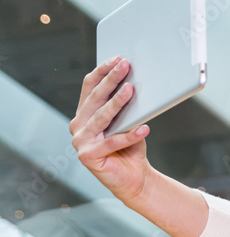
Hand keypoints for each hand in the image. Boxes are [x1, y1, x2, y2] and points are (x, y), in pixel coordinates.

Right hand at [69, 57, 152, 202]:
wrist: (134, 177)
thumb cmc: (131, 146)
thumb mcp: (129, 121)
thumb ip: (126, 106)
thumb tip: (135, 82)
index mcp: (84, 114)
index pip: (89, 87)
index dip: (102, 71)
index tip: (117, 58)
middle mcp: (78, 126)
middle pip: (95, 98)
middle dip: (111, 80)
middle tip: (125, 66)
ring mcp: (80, 141)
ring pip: (102, 118)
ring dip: (118, 102)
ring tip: (132, 90)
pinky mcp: (88, 156)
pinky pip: (113, 142)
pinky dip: (130, 135)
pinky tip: (144, 129)